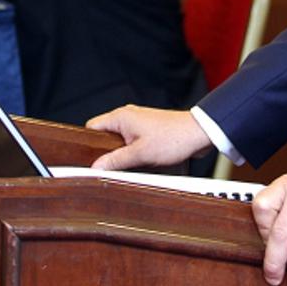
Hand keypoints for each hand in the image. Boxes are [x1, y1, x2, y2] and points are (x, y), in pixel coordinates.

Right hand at [86, 106, 212, 170]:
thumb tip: (96, 168)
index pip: (91, 127)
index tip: (86, 161)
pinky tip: (140, 163)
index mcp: (120, 117)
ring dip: (123, 155)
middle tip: (109, 167)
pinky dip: (133, 153)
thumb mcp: (140, 154)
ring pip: (119, 141)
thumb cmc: (174, 138)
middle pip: (105, 136)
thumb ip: (116, 161)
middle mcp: (127, 117)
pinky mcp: (147, 131)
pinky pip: (132, 143)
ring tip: (130, 165)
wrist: (200, 133)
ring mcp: (138, 123)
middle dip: (106, 153)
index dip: (87, 145)